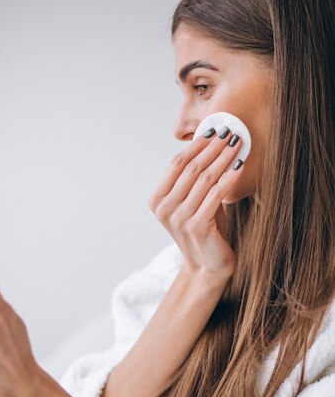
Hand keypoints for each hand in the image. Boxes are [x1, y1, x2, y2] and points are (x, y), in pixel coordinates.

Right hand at [148, 127, 243, 278]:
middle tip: (230, 132)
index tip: (214, 130)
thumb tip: (210, 142)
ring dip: (223, 158)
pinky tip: (240, 166)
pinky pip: (216, 194)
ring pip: (204, 178)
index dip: (197, 145)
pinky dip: (229, 177)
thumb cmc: (204, 229)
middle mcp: (164, 209)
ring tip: (237, 144)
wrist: (208, 266)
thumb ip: (194, 179)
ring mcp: (178, 218)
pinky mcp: (196, 226)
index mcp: (157, 200)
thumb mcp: (194, 201)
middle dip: (212, 147)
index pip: (176, 163)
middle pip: (190, 168)